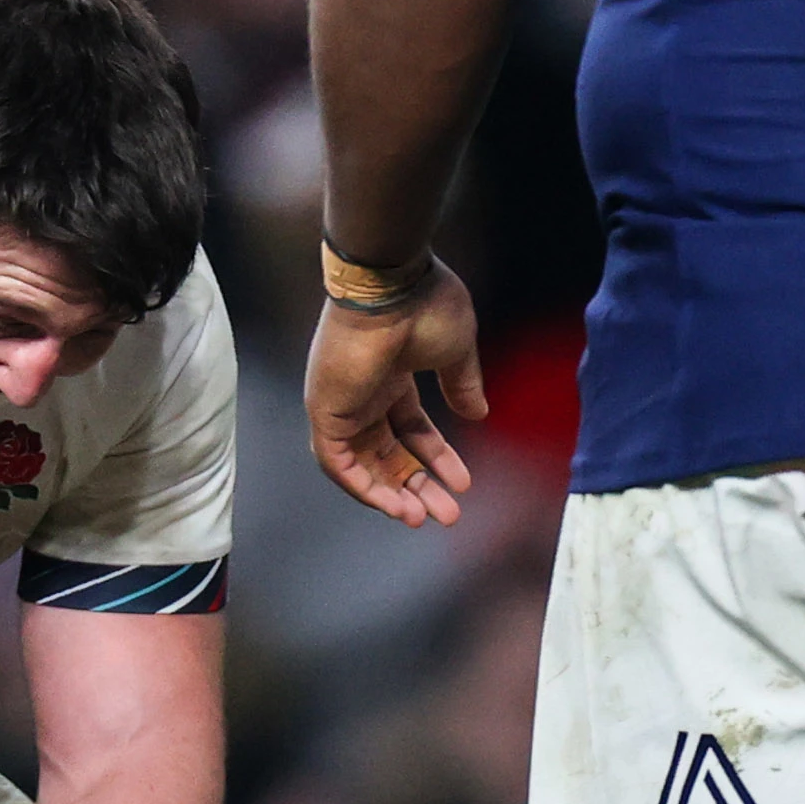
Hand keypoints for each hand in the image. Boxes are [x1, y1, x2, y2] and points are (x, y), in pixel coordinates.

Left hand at [303, 259, 486, 526]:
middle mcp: (364, 393)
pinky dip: (361, 486)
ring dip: (390, 494)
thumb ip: (463, 385)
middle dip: (417, 485)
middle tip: (446, 514)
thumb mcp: (455, 351)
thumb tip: (478, 414)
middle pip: (388, 454)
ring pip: (362, 464)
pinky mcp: (326, 411)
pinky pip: (337, 462)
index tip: (462, 482)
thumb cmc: (423, 305)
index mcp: (392, 376)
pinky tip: (391, 505)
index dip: (437, 458)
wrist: (390, 285)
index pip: (412, 429)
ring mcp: (342, 403)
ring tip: (420, 518)